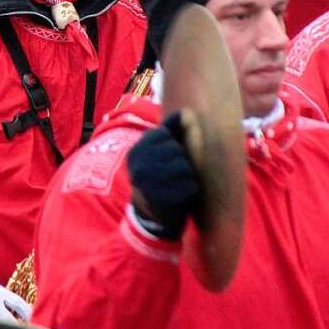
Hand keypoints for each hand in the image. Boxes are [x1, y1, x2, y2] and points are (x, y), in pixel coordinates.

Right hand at [127, 112, 200, 240]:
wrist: (150, 215)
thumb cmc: (159, 176)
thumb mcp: (159, 151)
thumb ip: (172, 129)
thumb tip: (187, 112)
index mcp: (137, 150)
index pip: (166, 134)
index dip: (174, 146)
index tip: (166, 159)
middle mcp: (138, 165)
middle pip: (177, 152)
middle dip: (182, 163)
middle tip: (172, 175)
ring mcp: (147, 184)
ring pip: (185, 169)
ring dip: (188, 178)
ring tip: (177, 185)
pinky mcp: (161, 201)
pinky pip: (190, 188)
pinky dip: (190, 192)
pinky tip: (180, 197)